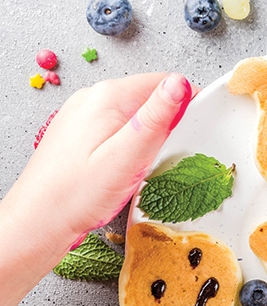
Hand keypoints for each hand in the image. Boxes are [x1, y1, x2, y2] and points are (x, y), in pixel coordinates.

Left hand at [0, 72, 194, 305]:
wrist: (35, 224)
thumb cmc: (77, 196)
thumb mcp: (127, 157)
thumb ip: (156, 118)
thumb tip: (181, 82)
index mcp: (107, 97)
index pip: (163, 82)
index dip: (185, 105)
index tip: (193, 134)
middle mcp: (92, 98)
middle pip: (147, 98)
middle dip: (163, 125)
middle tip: (160, 160)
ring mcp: (81, 114)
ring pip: (131, 115)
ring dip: (144, 139)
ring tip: (137, 170)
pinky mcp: (76, 132)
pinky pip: (114, 129)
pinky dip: (126, 147)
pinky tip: (119, 172)